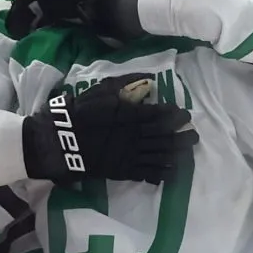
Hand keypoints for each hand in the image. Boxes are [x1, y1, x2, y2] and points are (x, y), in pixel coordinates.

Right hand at [21, 73, 198, 187]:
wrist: (58, 140)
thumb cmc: (79, 111)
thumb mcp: (101, 90)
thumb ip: (126, 84)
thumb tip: (149, 79)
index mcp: (131, 114)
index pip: (160, 114)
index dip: (175, 115)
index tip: (184, 114)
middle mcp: (134, 135)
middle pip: (166, 136)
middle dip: (182, 135)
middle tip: (194, 134)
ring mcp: (129, 154)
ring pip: (161, 155)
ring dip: (177, 154)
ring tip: (189, 152)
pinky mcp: (123, 170)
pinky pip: (147, 173)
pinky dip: (161, 173)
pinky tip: (172, 172)